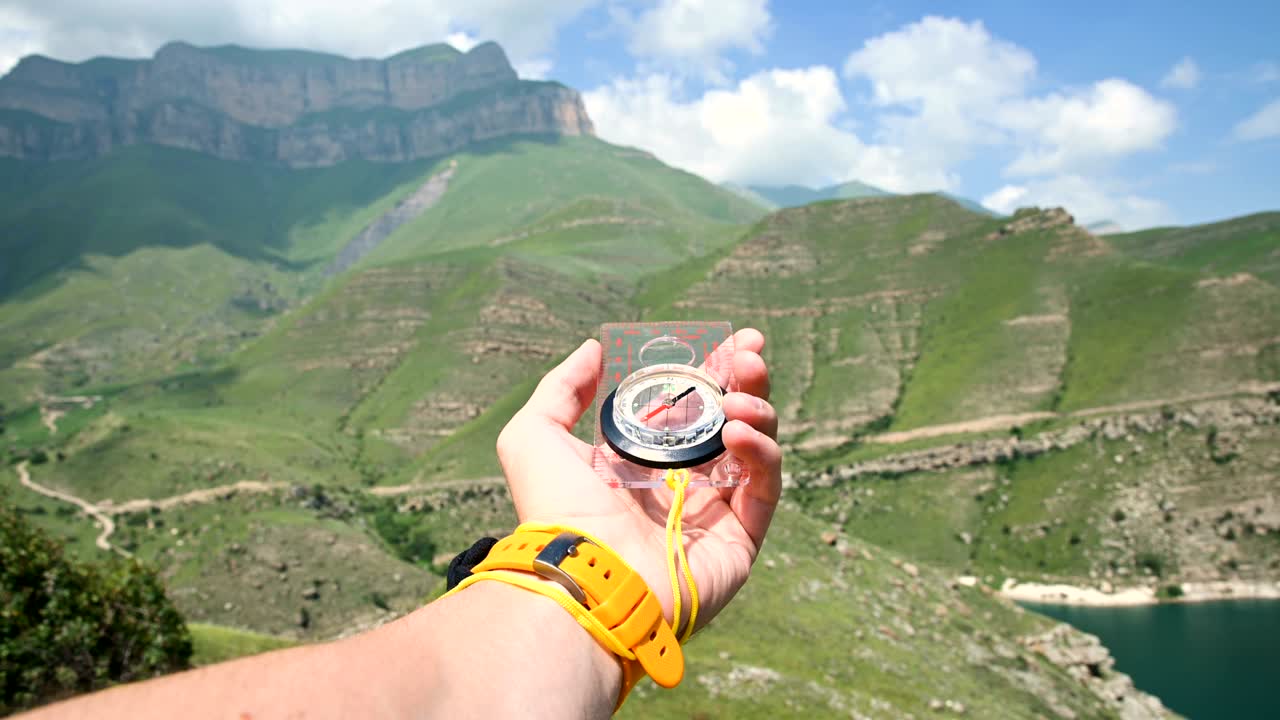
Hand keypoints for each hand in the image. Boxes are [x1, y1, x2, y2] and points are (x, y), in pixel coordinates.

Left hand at [495, 328, 781, 632]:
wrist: (583, 577)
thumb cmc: (554, 511)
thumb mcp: (535, 435)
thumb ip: (563, 388)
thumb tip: (596, 349)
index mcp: (641, 460)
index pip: (689, 406)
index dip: (712, 371)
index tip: (730, 340)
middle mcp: (681, 484)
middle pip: (730, 420)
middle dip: (746, 381)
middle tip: (750, 351)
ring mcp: (713, 512)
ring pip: (756, 449)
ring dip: (756, 410)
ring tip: (740, 396)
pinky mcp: (739, 540)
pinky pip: (765, 489)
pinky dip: (761, 454)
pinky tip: (738, 432)